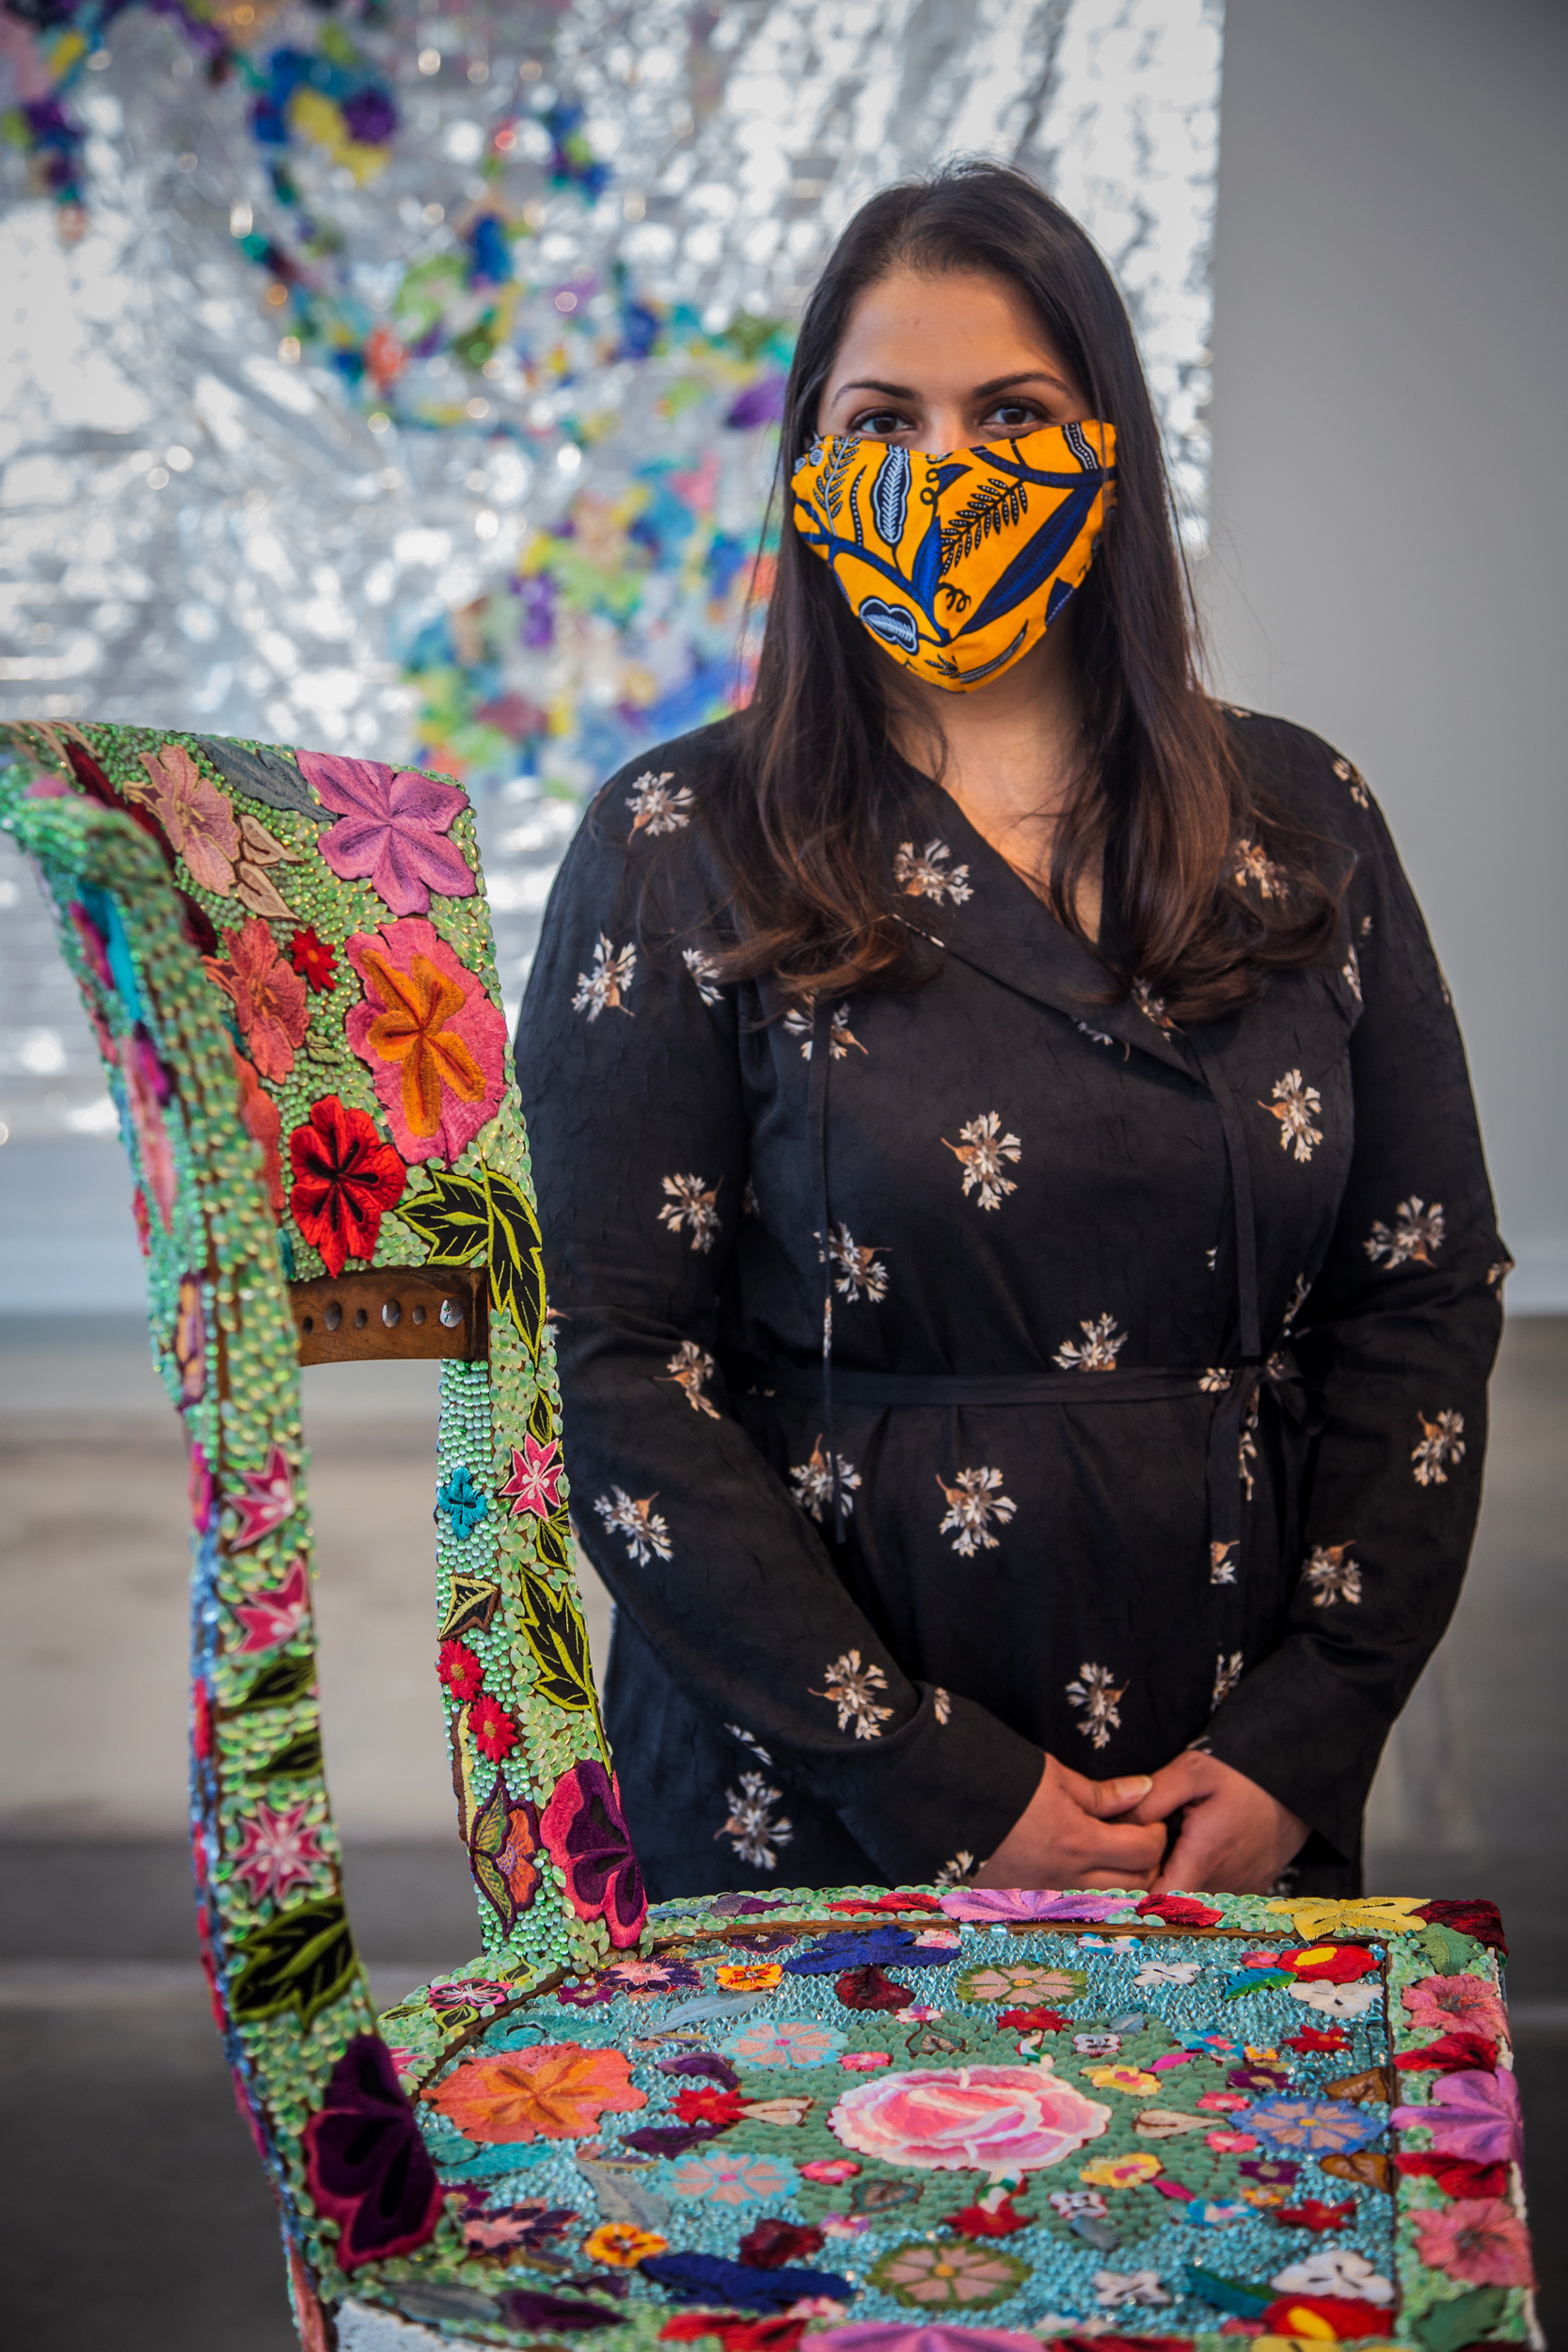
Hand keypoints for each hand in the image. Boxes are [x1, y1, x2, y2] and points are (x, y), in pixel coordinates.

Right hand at [972, 1755, 1165, 1890]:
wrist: (940, 1803)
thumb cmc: (998, 1781)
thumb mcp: (1055, 1777)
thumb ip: (1103, 1793)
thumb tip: (1144, 1790)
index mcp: (1077, 1843)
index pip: (1144, 1850)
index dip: (1155, 1832)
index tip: (1149, 1819)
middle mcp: (1066, 1879)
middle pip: (1136, 1884)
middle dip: (1147, 1861)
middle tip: (1138, 1838)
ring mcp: (1045, 1897)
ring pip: (1109, 1903)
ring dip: (1123, 1882)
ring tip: (1114, 1856)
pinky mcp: (1026, 1905)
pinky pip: (1075, 1907)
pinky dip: (1091, 1894)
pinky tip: (1084, 1873)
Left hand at [1127, 1750, 1306, 1894]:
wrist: (1297, 1783)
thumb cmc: (1242, 1774)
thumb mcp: (1192, 1771)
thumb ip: (1152, 1799)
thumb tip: (1116, 1824)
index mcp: (1203, 1859)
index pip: (1158, 1903)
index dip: (1132, 1893)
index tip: (1118, 1876)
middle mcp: (1223, 1885)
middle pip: (1173, 1905)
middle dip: (1149, 1887)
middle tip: (1135, 1859)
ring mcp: (1240, 1891)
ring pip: (1194, 1903)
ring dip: (1175, 1885)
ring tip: (1164, 1854)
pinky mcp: (1251, 1889)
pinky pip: (1215, 1898)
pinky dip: (1199, 1884)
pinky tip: (1190, 1857)